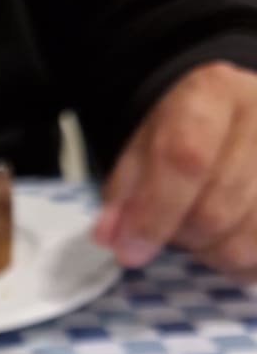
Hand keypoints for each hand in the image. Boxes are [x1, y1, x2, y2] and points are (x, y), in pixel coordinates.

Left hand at [94, 62, 256, 278]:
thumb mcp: (142, 150)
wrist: (234, 118)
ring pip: (244, 241)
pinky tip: (228, 237)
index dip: (154, 214)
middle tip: (170, 228)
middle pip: (215, 210)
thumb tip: (110, 236)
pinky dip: (239, 261)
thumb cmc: (184, 135)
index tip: (130, 251)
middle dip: (181, 236)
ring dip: (211, 251)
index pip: (186, 159)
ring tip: (200, 229)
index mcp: (213, 92)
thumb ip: (123, 193)